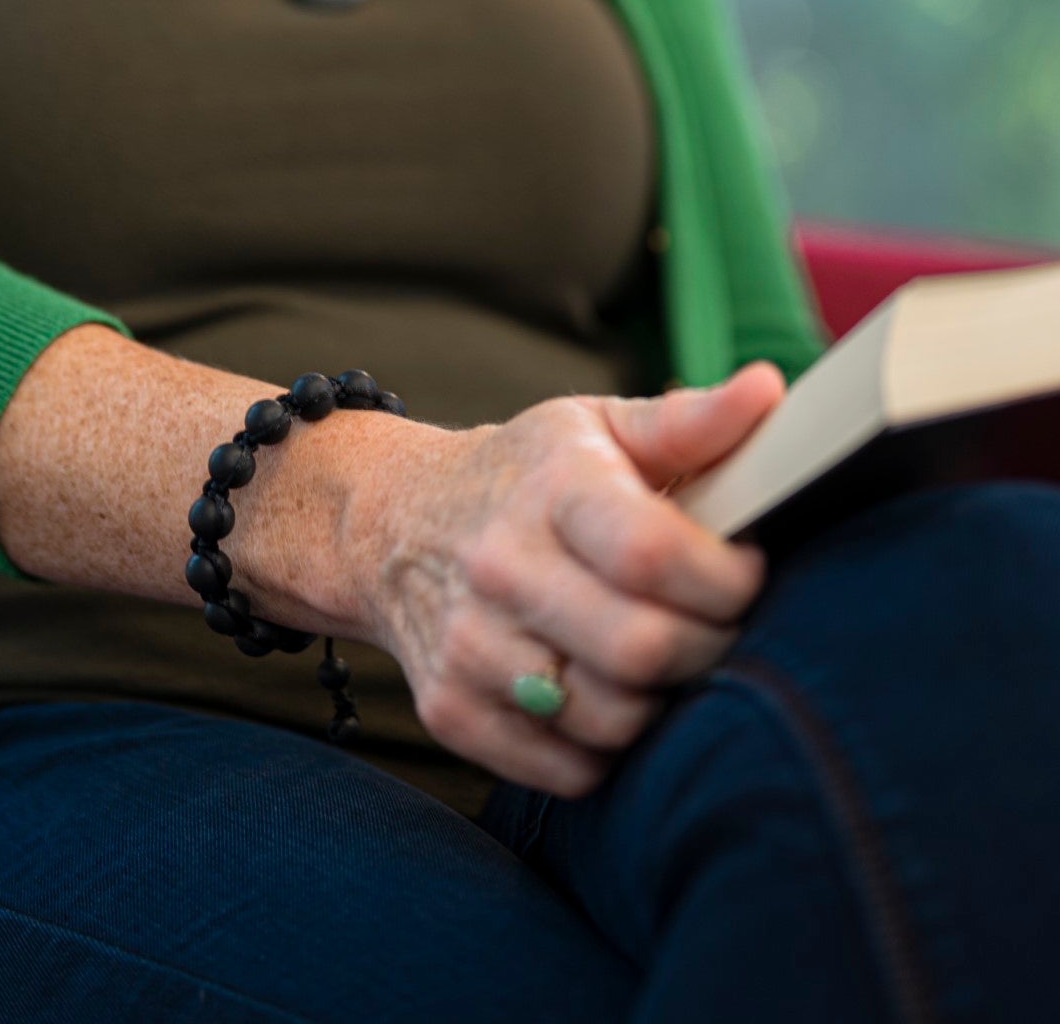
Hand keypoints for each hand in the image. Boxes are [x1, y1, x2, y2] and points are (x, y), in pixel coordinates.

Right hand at [353, 362, 786, 797]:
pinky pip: (569, 770)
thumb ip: (689, 422)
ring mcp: (470, 646)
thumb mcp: (595, 427)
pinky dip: (605, 747)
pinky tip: (603, 691)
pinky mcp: (452, 711)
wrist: (391, 521)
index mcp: (550, 489)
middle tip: (713, 625)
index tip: (744, 570)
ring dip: (659, 700)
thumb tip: (769, 390)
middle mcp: (501, 567)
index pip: (651, 552)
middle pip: (642, 649)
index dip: (725, 578)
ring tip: (658, 655)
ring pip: (611, 719)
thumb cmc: (522, 474)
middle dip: (707, 646)